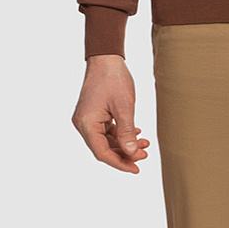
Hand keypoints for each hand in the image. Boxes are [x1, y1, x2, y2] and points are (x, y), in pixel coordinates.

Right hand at [71, 55, 150, 172]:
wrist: (106, 58)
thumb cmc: (114, 79)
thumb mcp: (125, 107)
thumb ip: (127, 132)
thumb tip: (131, 153)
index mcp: (87, 123)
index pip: (102, 152)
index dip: (119, 163)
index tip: (136, 169)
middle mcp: (83, 124)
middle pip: (103, 149)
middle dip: (125, 154)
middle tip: (145, 154)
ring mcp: (87, 119)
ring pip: (106, 141)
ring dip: (124, 144)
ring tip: (144, 144)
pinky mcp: (93, 115)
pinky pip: (106, 131)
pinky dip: (120, 134)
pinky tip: (136, 133)